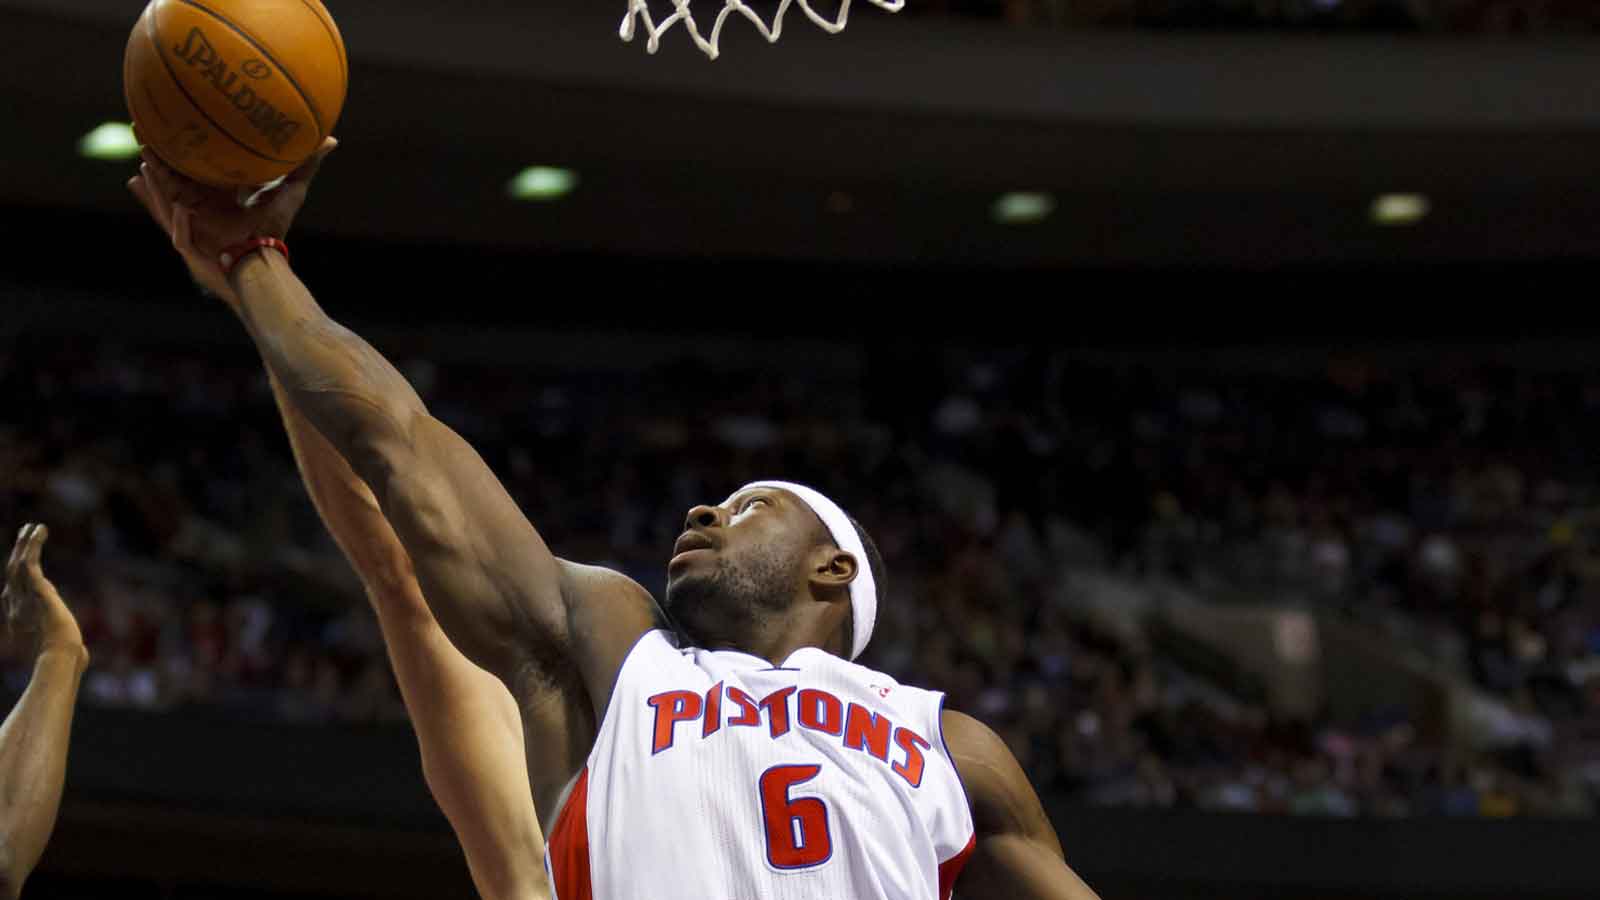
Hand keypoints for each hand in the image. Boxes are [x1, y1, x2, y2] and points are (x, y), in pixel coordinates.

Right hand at [3, 525, 85, 664]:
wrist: (61, 658)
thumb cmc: (66, 663)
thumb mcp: (66, 654)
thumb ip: (71, 653)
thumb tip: (84, 657)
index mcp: (20, 621)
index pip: (14, 594)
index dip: (17, 579)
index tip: (25, 565)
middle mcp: (17, 607)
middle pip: (12, 575)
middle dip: (17, 554)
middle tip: (24, 537)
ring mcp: (24, 598)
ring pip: (18, 564)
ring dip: (24, 544)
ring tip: (32, 528)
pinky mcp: (37, 590)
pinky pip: (29, 562)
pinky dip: (32, 545)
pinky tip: (38, 531)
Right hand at [128, 138, 337, 309]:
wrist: (266, 265)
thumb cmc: (274, 230)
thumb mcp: (289, 192)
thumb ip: (305, 164)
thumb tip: (331, 139)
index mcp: (211, 197)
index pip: (189, 170)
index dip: (178, 152)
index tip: (170, 129)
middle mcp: (196, 210)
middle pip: (168, 184)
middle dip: (155, 164)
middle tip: (143, 138)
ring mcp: (191, 230)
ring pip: (165, 207)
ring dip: (155, 189)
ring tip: (145, 167)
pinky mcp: (193, 252)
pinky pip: (181, 236)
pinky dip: (180, 223)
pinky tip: (180, 208)